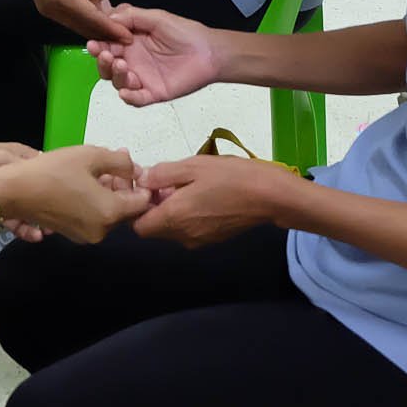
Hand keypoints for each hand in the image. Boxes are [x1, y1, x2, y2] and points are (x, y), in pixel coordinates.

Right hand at [0, 145, 149, 244]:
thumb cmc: (52, 171)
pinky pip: (92, 218)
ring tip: (95, 170)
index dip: (139, 183)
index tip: (128, 167)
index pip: (142, 202)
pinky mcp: (71, 235)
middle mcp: (101, 231)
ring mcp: (85, 236)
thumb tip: (137, 171)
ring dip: (107, 193)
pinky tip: (81, 184)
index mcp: (110, 213)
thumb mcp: (91, 156)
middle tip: (113, 161)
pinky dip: (93, 202)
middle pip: (125, 209)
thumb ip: (122, 163)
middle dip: (122, 185)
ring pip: (108, 213)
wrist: (14, 191)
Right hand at [2, 0, 125, 41]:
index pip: (91, 19)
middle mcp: (50, 8)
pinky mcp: (44, 5)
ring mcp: (45, 9)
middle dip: (105, 35)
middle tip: (127, 40)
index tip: (129, 38)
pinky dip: (84, 23)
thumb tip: (105, 7)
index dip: (111, 29)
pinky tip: (98, 22)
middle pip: (82, 28)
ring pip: (75, 26)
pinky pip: (68, 19)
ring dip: (95, 31)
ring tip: (116, 33)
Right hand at [91, 5, 224, 106]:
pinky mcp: (153, 93)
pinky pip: (136, 99)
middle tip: (105, 55)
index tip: (94, 41)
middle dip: (102, 60)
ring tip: (122, 65)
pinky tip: (126, 92)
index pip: (107, 44)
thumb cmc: (185, 32)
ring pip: (118, 81)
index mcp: (130, 42)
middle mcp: (132, 61)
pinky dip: (129, 97)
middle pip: (107, 65)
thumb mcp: (157, 17)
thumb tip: (107, 17)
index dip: (99, 44)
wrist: (210, 52)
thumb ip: (132, 16)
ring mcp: (141, 78)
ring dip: (115, 74)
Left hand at [135, 155, 294, 247]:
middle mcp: (184, 236)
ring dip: (171, 211)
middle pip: (155, 228)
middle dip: (154, 208)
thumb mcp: (192, 166)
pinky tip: (201, 195)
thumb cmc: (230, 177)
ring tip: (185, 186)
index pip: (138, 226)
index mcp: (174, 218)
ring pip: (172, 229)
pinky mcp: (213, 238)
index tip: (146, 188)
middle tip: (166, 182)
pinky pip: (189, 229)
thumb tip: (142, 181)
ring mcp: (200, 240)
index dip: (137, 207)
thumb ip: (161, 175)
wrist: (269, 196)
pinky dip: (187, 216)